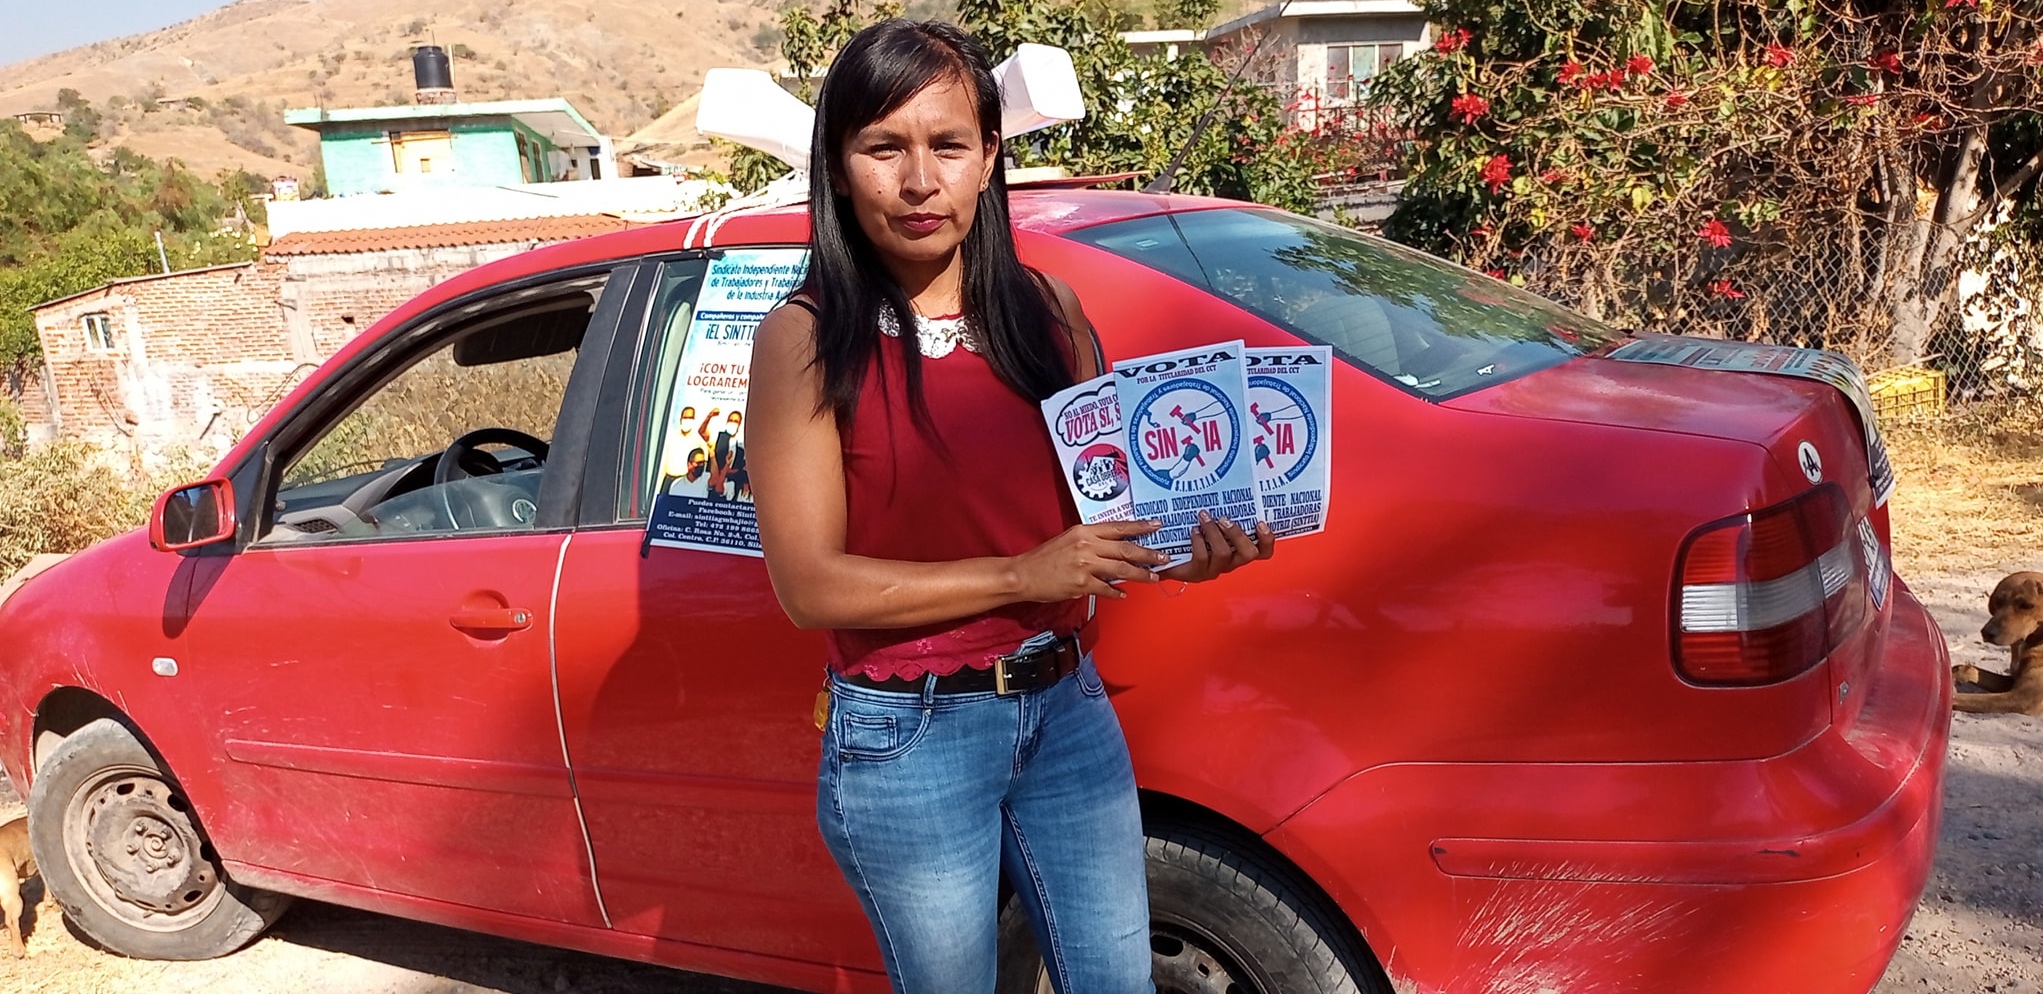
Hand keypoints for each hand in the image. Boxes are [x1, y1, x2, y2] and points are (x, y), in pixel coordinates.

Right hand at [1013, 520, 1168, 600]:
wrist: (1023, 574)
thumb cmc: (1044, 558)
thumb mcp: (1068, 539)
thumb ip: (1091, 542)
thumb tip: (1114, 549)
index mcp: (1084, 531)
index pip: (1118, 527)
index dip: (1140, 527)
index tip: (1157, 526)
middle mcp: (1087, 545)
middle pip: (1126, 548)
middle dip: (1148, 554)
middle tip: (1163, 557)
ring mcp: (1085, 565)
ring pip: (1121, 569)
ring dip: (1140, 574)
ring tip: (1153, 577)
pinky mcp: (1081, 583)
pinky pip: (1106, 588)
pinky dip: (1117, 592)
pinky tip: (1123, 594)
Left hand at [1159, 511, 1274, 583]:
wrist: (1165, 558)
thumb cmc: (1192, 538)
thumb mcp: (1211, 525)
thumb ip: (1222, 515)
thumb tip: (1227, 488)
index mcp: (1238, 551)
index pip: (1263, 552)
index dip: (1267, 540)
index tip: (1261, 523)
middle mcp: (1230, 562)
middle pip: (1248, 554)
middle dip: (1238, 534)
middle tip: (1224, 518)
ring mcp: (1214, 569)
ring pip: (1224, 553)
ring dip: (1214, 532)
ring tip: (1204, 517)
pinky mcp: (1197, 573)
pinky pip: (1202, 558)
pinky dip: (1198, 541)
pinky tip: (1193, 531)